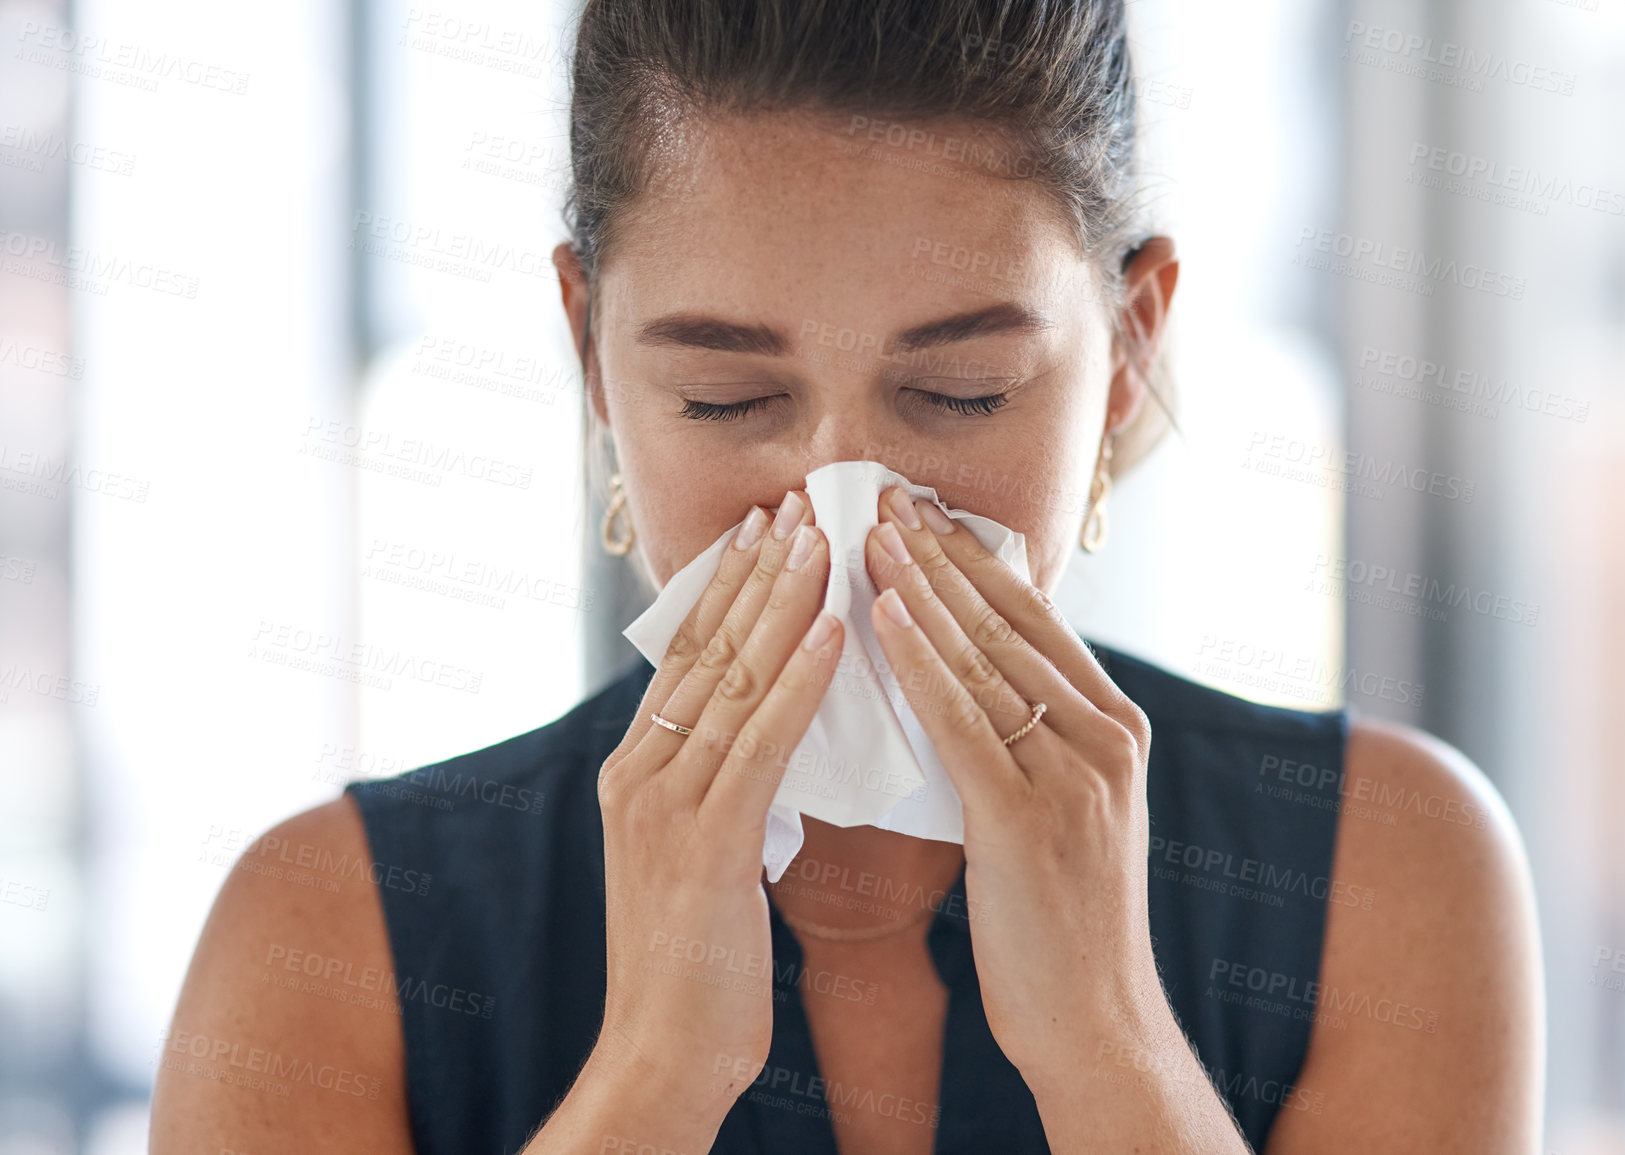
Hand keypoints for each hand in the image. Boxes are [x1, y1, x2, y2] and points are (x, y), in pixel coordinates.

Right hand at [587, 490, 842, 1127]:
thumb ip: (720, 791)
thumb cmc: (696, 964)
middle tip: (797, 504)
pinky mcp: (704, 842)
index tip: (767, 530)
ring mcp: (665, 803)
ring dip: (783, 602)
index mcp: (640, 773)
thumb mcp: (702, 858)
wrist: (664, 1053)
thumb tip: (762, 741)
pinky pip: (760, 742)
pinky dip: (799, 679)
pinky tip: (836, 631)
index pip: (689, 658)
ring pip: (732, 679)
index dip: (730, 588)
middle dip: (755, 571)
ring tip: (823, 538)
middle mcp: (642, 772)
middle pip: (705, 649)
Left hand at [862, 487, 1161, 1081]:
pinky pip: (965, 719)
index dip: (976, 559)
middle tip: (885, 494)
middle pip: (1011, 621)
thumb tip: (960, 679)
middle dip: (942, 553)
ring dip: (922, 587)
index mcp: (1116, 729)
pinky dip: (922, 661)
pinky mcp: (1033, 817)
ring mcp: (1076, 775)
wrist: (1095, 1019)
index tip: (923, 510)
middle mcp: (1106, 737)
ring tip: (868, 532)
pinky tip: (883, 614)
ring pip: (986, 657)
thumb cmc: (1062, 921)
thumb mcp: (1062, 810)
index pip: (1037, 619)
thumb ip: (1029, 740)